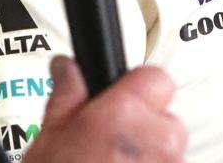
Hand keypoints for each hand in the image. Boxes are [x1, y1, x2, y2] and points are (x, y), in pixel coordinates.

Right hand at [24, 56, 186, 162]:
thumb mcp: (50, 136)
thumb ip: (68, 94)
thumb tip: (68, 67)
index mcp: (123, 115)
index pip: (157, 77)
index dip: (139, 88)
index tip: (125, 101)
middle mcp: (154, 141)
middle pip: (167, 118)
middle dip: (145, 129)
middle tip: (112, 146)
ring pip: (172, 152)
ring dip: (151, 158)